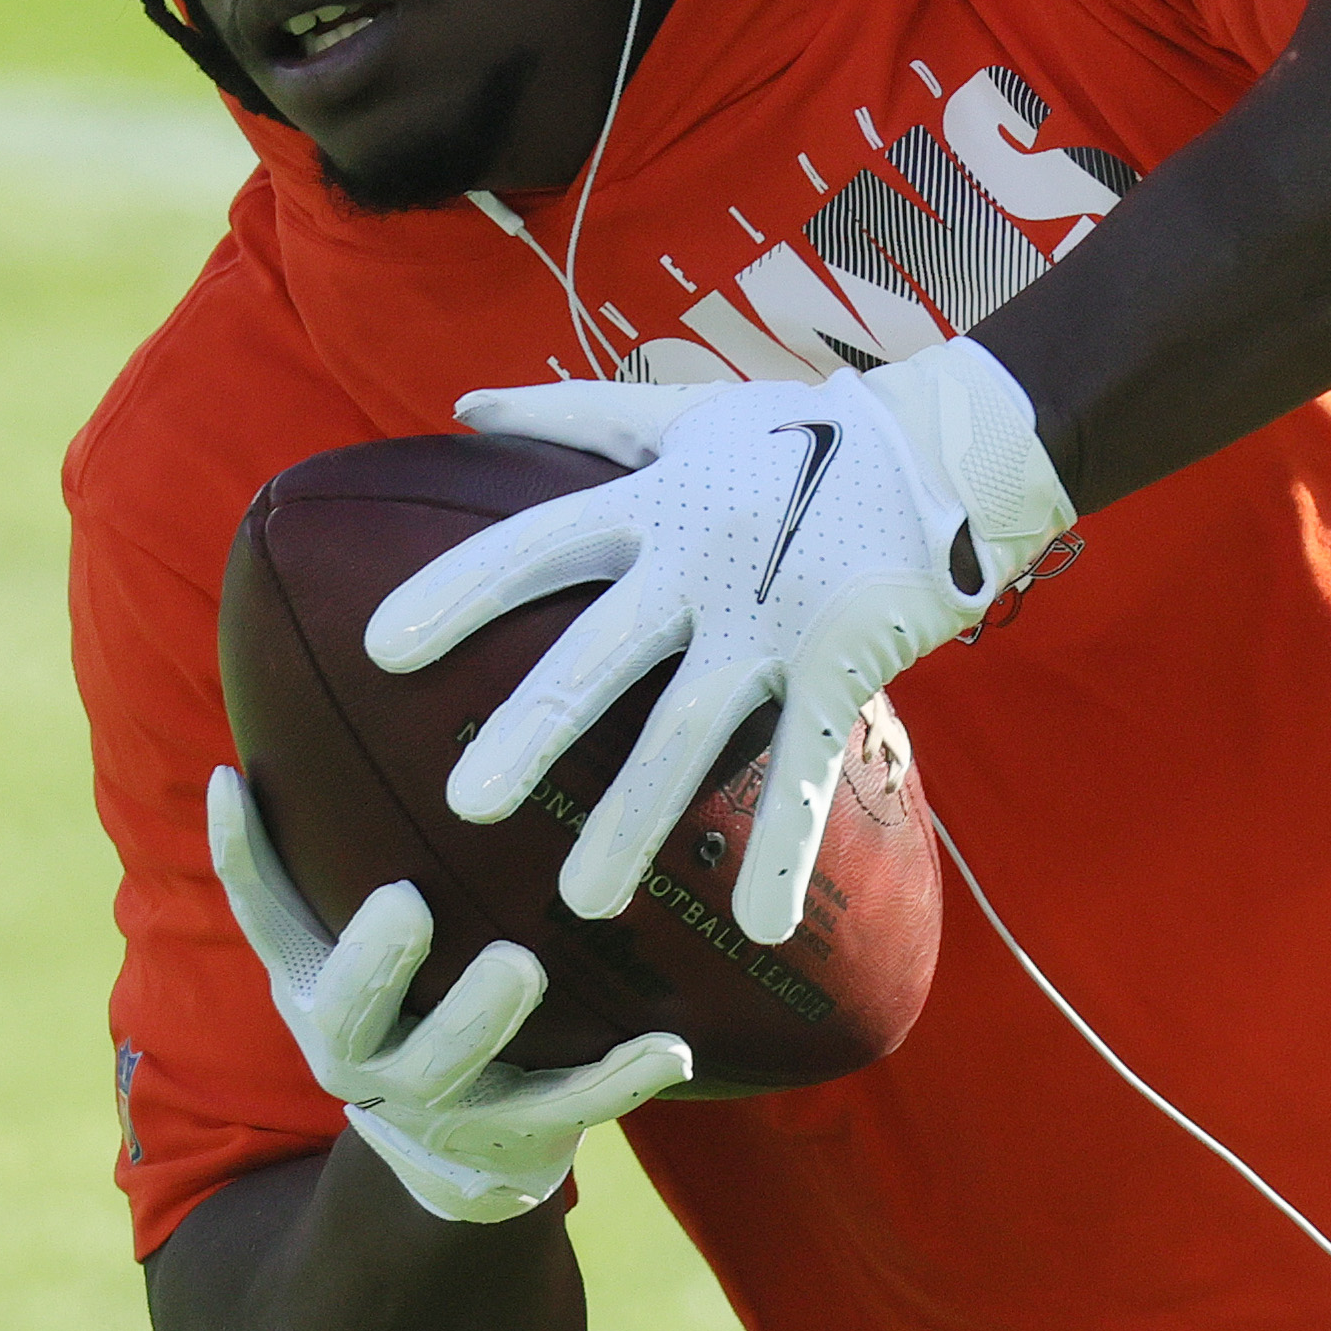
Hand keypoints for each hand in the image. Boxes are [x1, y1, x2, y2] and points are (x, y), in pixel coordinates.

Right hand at [206, 767, 690, 1222]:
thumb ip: (331, 835)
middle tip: (406, 905)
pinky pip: (571, 1106)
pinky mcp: (519, 1133)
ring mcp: (440, 1101)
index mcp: (312, 984)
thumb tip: (317, 680)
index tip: (236, 779)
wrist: (450, 1154)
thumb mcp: (346, 931)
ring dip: (483, 1018)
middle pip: (349, 1012)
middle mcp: (359, 1050)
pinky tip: (674, 1044)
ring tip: (521, 965)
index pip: (262, 914)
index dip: (239, 851)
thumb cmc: (406, 998)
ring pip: (454, 1066)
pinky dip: (620, 1079)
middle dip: (373, 965)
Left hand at [360, 335, 1074, 945]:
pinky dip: (785, 849)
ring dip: (636, 820)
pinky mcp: (842, 665)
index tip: (382, 649)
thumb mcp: (681, 415)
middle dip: (531, 729)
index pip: (537, 546)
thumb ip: (569, 417)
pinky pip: (807, 769)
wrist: (948, 449)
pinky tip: (754, 924)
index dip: (459, 592)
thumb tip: (462, 406)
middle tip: (463, 803)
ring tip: (580, 900)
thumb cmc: (802, 435)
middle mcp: (702, 565)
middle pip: (599, 656)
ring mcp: (772, 621)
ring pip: (691, 733)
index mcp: (656, 504)